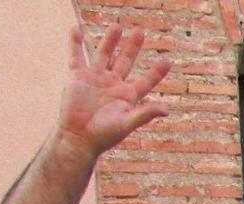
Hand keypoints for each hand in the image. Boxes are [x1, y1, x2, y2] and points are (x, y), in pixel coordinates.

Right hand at [59, 24, 170, 158]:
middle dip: (132, 47)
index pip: (146, 80)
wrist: (78, 138)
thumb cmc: (104, 135)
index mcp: (128, 95)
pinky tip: (76, 30)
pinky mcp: (78, 77)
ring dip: (110, 40)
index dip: (156, 72)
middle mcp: (113, 84)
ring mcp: (95, 79)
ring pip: (104, 54)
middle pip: (125, 61)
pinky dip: (75, 44)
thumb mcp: (127, 124)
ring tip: (117, 26)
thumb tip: (167, 110)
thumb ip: (145, 114)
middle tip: (140, 31)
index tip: (168, 61)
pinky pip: (76, 57)